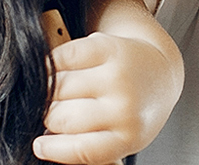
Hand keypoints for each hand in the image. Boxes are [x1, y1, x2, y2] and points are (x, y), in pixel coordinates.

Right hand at [32, 31, 181, 163]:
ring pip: (57, 86)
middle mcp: (125, 108)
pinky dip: (51, 62)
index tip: (39, 146)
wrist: (159, 74)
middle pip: (62, 118)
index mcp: (127, 137)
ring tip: (57, 92)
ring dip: (48, 90)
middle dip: (49, 117)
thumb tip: (46, 145)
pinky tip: (55, 70)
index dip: (53, 149)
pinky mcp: (108, 48)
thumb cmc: (133, 111)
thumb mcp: (120, 138)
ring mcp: (117, 76)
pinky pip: (63, 56)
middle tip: (54, 113)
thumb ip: (90, 146)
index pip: (81, 149)